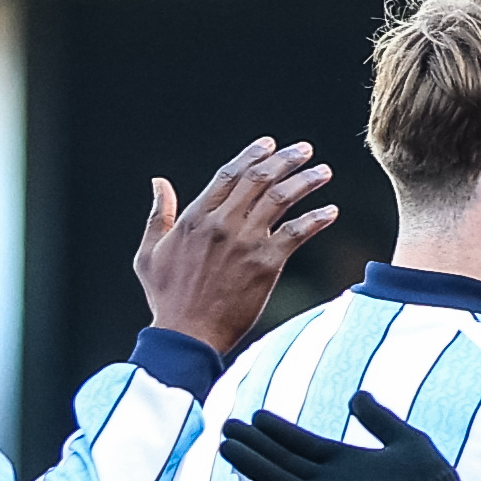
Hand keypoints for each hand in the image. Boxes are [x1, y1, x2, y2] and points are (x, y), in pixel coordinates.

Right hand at [135, 137, 338, 356]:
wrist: (187, 335)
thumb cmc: (166, 299)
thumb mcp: (148, 254)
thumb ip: (157, 215)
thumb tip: (158, 183)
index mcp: (195, 217)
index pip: (229, 174)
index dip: (251, 156)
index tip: (269, 145)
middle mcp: (221, 223)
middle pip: (258, 179)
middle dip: (285, 159)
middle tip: (304, 150)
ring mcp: (245, 241)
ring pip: (280, 198)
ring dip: (305, 181)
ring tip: (324, 171)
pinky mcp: (265, 263)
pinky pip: (296, 232)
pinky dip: (315, 219)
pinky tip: (331, 212)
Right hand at [216, 392, 480, 480]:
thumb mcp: (404, 439)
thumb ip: (378, 418)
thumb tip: (358, 396)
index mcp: (346, 462)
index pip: (302, 444)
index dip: (278, 430)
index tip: (255, 414)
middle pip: (283, 459)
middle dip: (256, 444)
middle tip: (227, 427)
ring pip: (277, 479)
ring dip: (251, 465)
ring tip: (224, 447)